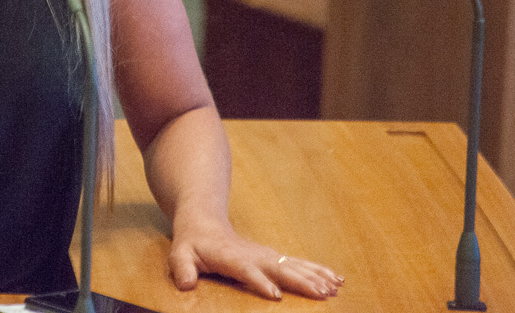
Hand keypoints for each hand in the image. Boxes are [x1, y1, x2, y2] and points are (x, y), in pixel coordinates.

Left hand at [169, 218, 343, 300]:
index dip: (259, 281)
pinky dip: (318, 270)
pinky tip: (335, 279)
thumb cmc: (191, 243)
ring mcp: (265, 254)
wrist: (203, 221)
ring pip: (293, 264)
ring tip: (335, 287)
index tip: (275, 294)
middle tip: (321, 293)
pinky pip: (298, 263)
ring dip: (315, 275)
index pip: (246, 270)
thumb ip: (182, 269)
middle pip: (278, 267)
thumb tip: (186, 284)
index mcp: (230, 257)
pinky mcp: (272, 256)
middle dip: (300, 280)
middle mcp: (252, 254)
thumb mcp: (180, 255)